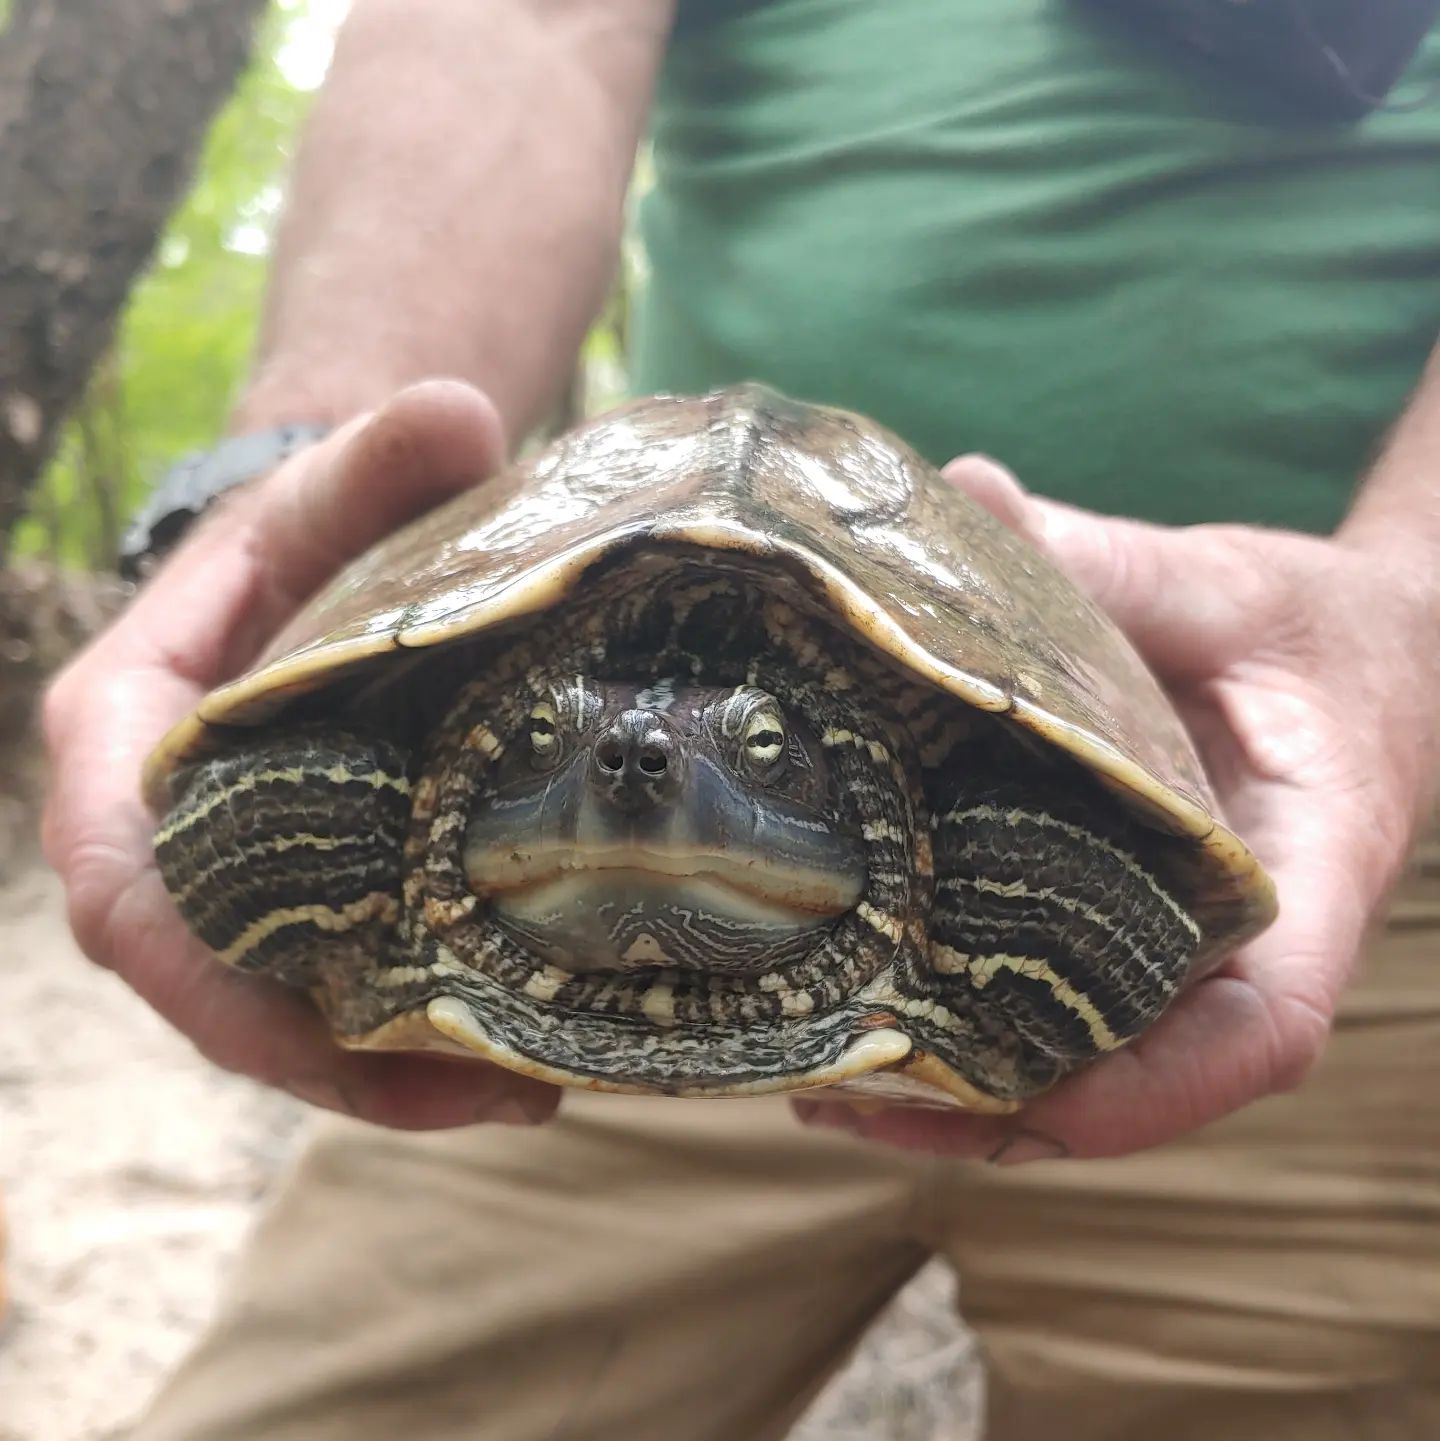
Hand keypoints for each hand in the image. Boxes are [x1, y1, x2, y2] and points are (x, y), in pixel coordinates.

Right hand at [43, 381, 560, 1129]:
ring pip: (284, 1009)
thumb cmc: (299, 533)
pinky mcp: (301, 888)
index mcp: (125, 741)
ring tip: (533, 1084)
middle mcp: (161, 833)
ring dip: (394, 1071)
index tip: (330, 1039)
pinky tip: (525, 1043)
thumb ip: (374, 454)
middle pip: (217, 987)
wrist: (317, 562)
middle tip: (496, 1086)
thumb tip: (459, 413)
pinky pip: (336, 984)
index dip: (210, 979)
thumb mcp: (327, 490)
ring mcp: (232, 872)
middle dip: (338, 1062)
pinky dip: (414, 1031)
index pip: (129, 893)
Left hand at [796, 456, 1439, 1160]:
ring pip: (1084, 1062)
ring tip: (816, 1076)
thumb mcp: (1226, 586)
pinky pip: (1057, 997)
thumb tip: (967, 491)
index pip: (1258, 1033)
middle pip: (1134, 1080)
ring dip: (960, 1091)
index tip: (1017, 1100)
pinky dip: (968, 1025)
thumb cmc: (1317, 630)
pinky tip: (858, 1002)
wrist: (1369, 653)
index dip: (1145, 1090)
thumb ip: (1109, 559)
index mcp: (1306, 876)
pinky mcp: (1130, 919)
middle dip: (992, 1110)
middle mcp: (1242, 945)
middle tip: (837, 1091)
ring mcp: (1183, 945)